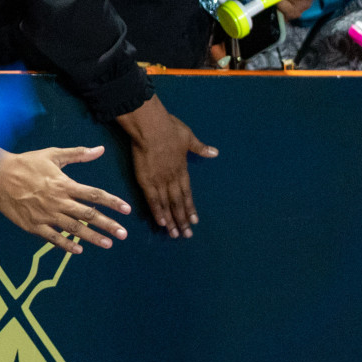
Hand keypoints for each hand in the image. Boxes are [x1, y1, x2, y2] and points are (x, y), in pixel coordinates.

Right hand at [0, 144, 130, 254]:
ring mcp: (46, 215)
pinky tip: (78, 250)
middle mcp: (58, 201)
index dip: (112, 202)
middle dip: (108, 224)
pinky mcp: (33, 225)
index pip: (94, 194)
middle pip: (88, 214)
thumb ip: (77, 154)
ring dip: (93, 237)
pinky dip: (66, 245)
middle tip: (124, 234)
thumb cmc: (25, 163)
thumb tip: (100, 149)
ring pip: (74, 228)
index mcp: (64, 183)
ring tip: (108, 244)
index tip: (127, 210)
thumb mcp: (52, 154)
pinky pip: (53, 238)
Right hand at [115, 94, 215, 237]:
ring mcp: (159, 180)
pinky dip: (157, 211)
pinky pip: (152, 199)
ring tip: (174, 234)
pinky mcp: (146, 180)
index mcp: (182, 169)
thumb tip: (215, 152)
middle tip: (187, 235)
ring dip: (171, 220)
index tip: (195, 221)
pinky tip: (161, 222)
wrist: (151, 127)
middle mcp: (172, 178)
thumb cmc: (169, 128)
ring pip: (167, 204)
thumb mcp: (188, 137)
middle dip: (182, 219)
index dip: (190, 207)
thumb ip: (200, 147)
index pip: (187, 193)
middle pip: (178, 203)